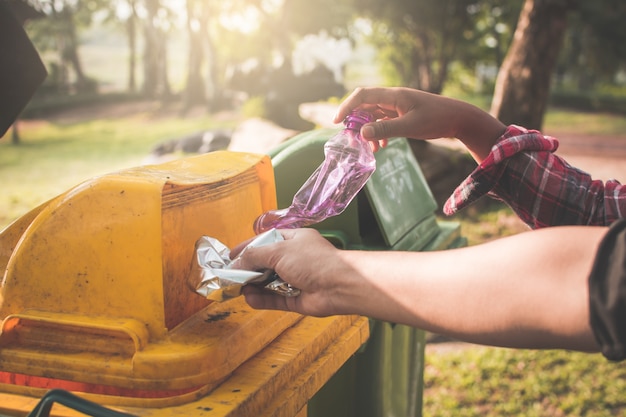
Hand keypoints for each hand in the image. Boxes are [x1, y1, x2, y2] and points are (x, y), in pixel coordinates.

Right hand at [231, 228, 355, 315]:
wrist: (338, 286)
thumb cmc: (314, 261)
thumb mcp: (279, 251)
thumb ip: (255, 256)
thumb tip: (237, 262)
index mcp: (293, 240)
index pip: (265, 241)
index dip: (247, 247)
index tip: (231, 255)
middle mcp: (294, 259)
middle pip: (265, 263)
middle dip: (248, 269)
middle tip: (231, 275)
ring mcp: (296, 279)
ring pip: (268, 283)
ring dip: (253, 285)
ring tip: (238, 288)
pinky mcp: (296, 298)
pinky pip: (274, 299)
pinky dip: (262, 300)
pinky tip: (250, 298)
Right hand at [334, 87, 505, 160]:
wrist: (459, 118)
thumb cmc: (437, 119)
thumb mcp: (410, 126)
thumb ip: (385, 129)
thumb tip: (361, 133)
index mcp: (393, 96)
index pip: (362, 95)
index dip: (346, 106)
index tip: (336, 121)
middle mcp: (393, 98)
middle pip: (365, 104)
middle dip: (354, 120)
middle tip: (348, 137)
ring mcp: (398, 106)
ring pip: (374, 115)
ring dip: (368, 130)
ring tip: (369, 148)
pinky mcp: (403, 114)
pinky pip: (384, 121)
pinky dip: (379, 133)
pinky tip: (381, 147)